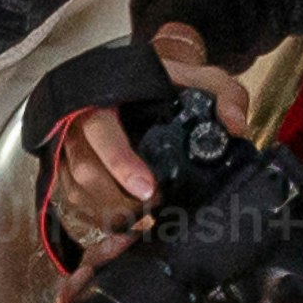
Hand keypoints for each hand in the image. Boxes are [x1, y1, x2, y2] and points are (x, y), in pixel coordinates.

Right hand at [43, 24, 243, 249]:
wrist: (133, 84)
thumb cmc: (163, 84)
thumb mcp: (199, 79)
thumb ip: (224, 94)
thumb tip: (236, 126)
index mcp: (104, 97)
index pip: (102, 132)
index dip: (121, 165)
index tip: (149, 190)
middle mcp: (77, 124)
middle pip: (85, 172)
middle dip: (119, 201)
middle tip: (154, 209)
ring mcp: (67, 150)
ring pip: (76, 193)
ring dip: (109, 214)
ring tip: (142, 217)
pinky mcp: (65, 171)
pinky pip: (73, 203)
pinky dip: (98, 219)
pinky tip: (124, 224)